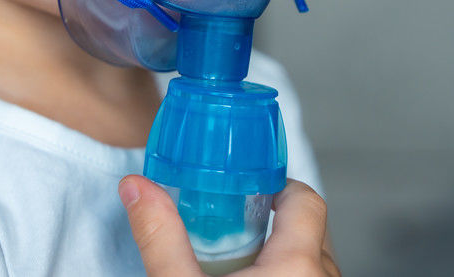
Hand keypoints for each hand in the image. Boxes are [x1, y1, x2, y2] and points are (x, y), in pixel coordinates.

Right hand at [119, 175, 340, 275]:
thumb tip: (137, 189)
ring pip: (316, 261)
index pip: (306, 199)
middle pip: (313, 228)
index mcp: (298, 265)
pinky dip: (289, 276)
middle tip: (236, 224)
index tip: (246, 188)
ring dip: (285, 253)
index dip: (278, 186)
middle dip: (276, 221)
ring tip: (243, 259)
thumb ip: (161, 239)